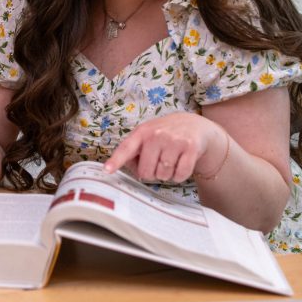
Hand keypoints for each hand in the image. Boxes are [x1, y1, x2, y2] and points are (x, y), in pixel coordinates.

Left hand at [104, 112, 224, 182]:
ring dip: (167, 174)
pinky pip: (180, 175)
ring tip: (170, 160)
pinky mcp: (190, 148)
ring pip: (163, 175)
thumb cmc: (165, 135)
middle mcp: (156, 134)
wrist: (195, 126)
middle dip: (151, 173)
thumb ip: (134, 151)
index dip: (116, 160)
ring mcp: (173, 141)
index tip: (107, 170)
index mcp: (142, 132)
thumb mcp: (147, 135)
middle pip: (146, 172)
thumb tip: (126, 167)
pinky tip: (180, 163)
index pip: (126, 148)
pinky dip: (179, 176)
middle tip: (158, 163)